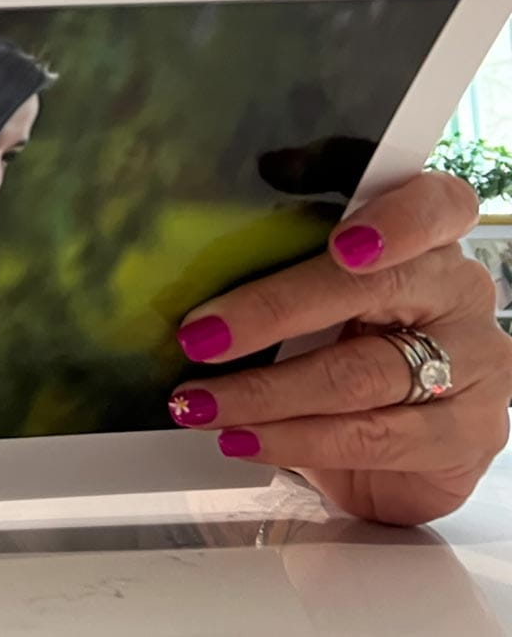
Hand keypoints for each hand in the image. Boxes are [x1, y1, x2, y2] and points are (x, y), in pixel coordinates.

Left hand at [165, 171, 510, 524]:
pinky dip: (293, 439)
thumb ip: (281, 269)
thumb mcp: (316, 301)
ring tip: (200, 402)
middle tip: (199, 336)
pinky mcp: (466, 434)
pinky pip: (370, 436)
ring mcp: (473, 365)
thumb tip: (185, 271)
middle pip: (373, 289)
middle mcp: (459, 292)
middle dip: (272, 312)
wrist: (395, 456)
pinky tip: (244, 438)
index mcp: (428, 240)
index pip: (435, 203)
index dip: (394, 218)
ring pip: (360, 374)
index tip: (341, 241)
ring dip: (265, 392)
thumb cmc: (346, 353)